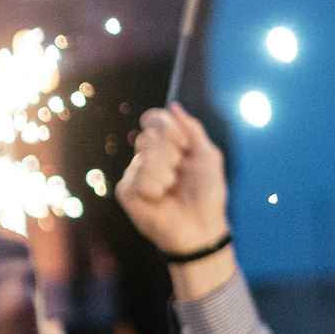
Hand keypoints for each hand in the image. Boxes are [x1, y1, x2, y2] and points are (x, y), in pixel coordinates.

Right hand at [117, 104, 230, 254]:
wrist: (202, 227)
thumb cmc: (207, 194)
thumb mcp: (208, 156)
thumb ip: (192, 129)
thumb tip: (173, 106)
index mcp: (167, 146)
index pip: (154, 120)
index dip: (167, 127)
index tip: (183, 144)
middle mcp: (147, 157)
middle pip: (148, 136)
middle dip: (171, 153)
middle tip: (179, 173)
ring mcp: (135, 174)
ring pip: (144, 156)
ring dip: (166, 173)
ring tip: (171, 189)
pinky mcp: (126, 192)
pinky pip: (136, 177)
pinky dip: (153, 187)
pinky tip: (158, 198)